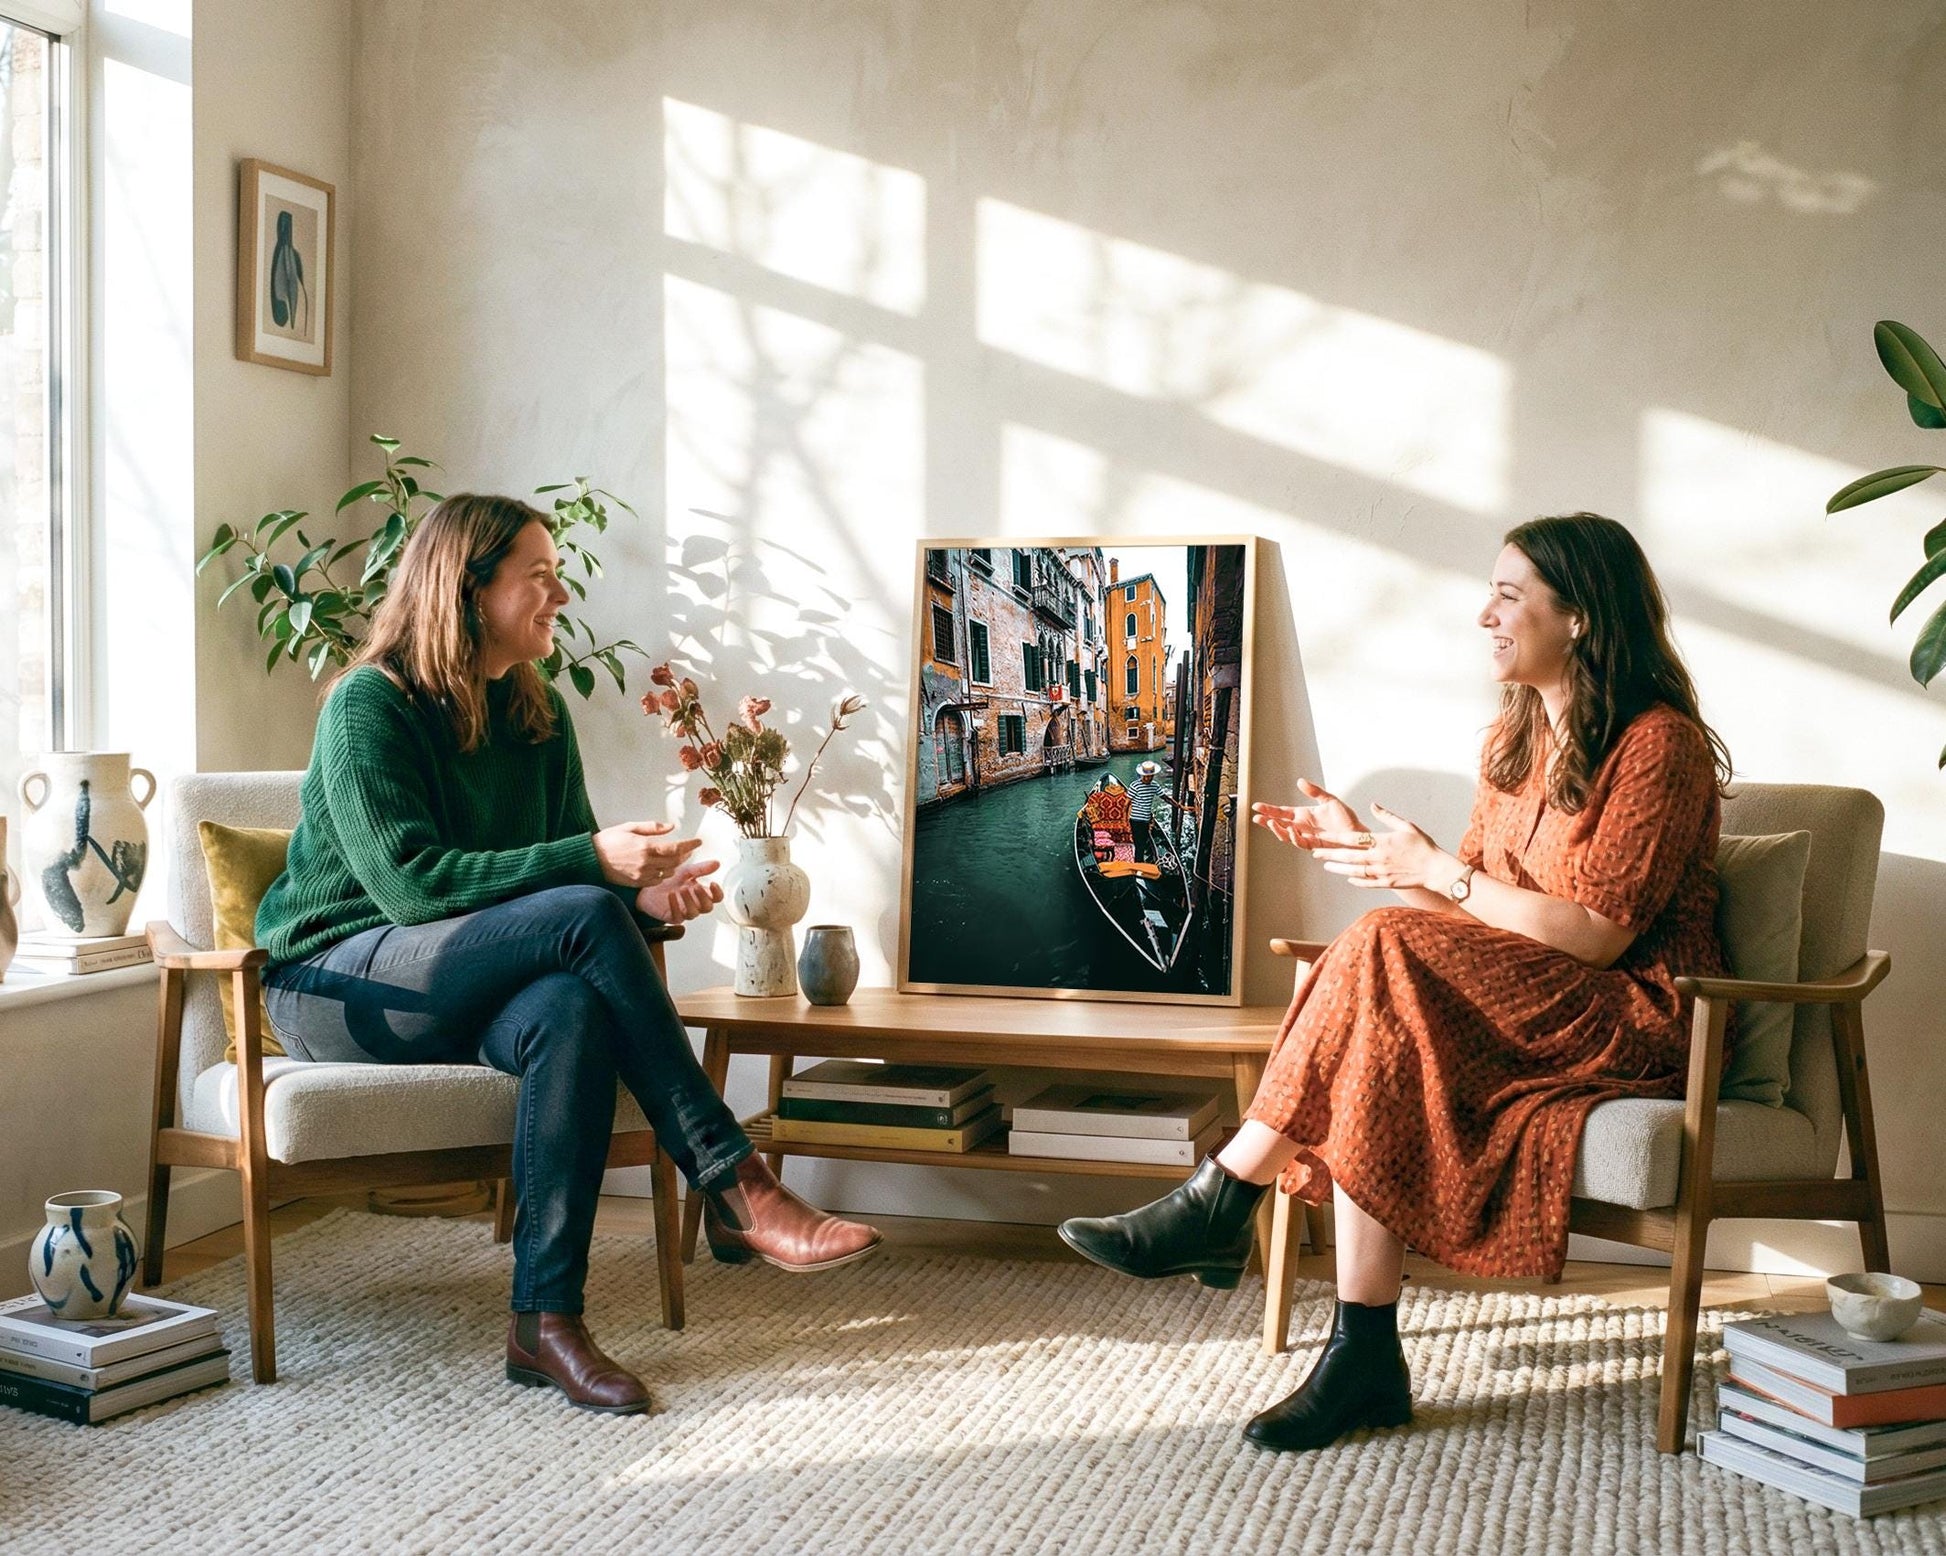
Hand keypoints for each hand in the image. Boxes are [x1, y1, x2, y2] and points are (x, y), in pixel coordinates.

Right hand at [593, 820, 701, 887]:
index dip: (690, 845)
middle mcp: (646, 862)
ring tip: (678, 857)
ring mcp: (642, 874)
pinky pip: (657, 880)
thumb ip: (652, 827)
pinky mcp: (637, 882)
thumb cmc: (609, 840)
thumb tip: (671, 827)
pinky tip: (663, 867)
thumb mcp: (630, 827)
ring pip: (668, 872)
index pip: (676, 847)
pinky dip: (664, 873)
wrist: (591, 859)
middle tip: (690, 849)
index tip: (699, 841)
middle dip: (685, 855)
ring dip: (675, 864)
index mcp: (645, 847)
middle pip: (675, 861)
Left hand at [636, 857, 723, 923]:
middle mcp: (695, 904)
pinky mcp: (673, 917)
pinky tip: (671, 895)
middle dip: (703, 897)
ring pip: (694, 913)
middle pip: (708, 907)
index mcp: (701, 894)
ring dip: (689, 901)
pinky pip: (677, 916)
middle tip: (697, 886)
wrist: (649, 888)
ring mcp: (684, 912)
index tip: (713, 884)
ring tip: (682, 889)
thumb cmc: (669, 881)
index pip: (716, 898)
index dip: (717, 893)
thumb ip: (701, 869)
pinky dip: (675, 905)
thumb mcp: (686, 871)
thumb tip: (716, 863)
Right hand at [1250, 779, 1366, 852]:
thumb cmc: (1346, 818)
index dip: (1269, 809)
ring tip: (1271, 822)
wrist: (1358, 834)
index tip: (1257, 806)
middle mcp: (1302, 826)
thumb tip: (1300, 781)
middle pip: (1279, 824)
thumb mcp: (1330, 800)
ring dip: (1277, 829)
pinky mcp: (1314, 845)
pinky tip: (1291, 829)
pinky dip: (1294, 836)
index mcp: (1303, 815)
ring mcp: (1307, 836)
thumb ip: (1315, 791)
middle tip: (1257, 817)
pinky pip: (1300, 842)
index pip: (1282, 812)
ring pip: (1286, 835)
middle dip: (1267, 821)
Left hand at [1313, 800, 1447, 891]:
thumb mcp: (1406, 826)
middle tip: (1315, 853)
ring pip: (1354, 871)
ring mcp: (1381, 872)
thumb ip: (1387, 816)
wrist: (1436, 869)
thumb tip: (1373, 805)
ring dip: (1338, 869)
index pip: (1352, 839)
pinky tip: (1348, 878)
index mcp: (1382, 842)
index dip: (1334, 838)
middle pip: (1348, 856)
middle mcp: (1378, 858)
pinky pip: (1367, 882)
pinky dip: (1356, 880)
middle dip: (1330, 854)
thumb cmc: (1423, 845)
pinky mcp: (1386, 883)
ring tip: (1326, 866)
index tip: (1322, 836)